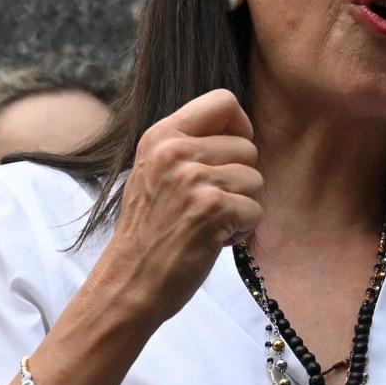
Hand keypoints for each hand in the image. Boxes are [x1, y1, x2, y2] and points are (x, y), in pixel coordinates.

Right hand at [100, 89, 263, 322]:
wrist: (129, 283)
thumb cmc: (150, 231)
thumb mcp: (157, 172)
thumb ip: (191, 146)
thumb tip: (241, 129)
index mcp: (161, 136)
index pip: (224, 101)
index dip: (239, 128)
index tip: (227, 157)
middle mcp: (174, 151)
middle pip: (248, 146)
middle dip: (240, 180)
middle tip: (209, 205)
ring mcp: (192, 180)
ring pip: (256, 179)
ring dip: (242, 207)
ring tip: (209, 222)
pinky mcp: (210, 209)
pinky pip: (256, 210)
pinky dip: (242, 230)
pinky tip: (214, 239)